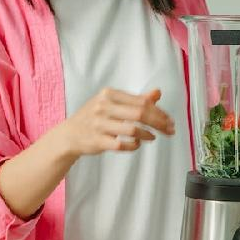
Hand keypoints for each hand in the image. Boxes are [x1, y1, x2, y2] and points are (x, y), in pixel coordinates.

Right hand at [56, 87, 174, 156]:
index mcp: (109, 94)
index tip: (169, 121)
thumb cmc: (94, 118)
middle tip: (169, 130)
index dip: (159, 112)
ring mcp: (99, 124)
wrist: (69, 135)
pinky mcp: (97, 141)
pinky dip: (133, 146)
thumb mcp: (112, 103)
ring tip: (152, 137)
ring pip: (132, 130)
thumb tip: (157, 93)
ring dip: (147, 135)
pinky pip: (121, 145)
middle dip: (159, 123)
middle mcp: (103, 107)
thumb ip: (135, 99)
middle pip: (140, 114)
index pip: (141, 102)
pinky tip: (136, 144)